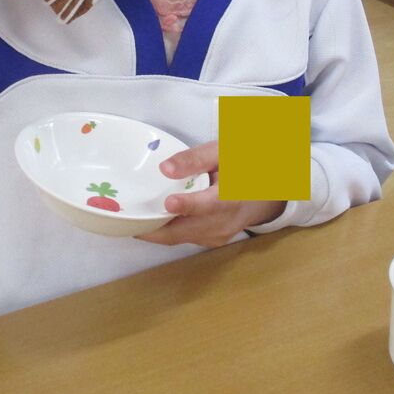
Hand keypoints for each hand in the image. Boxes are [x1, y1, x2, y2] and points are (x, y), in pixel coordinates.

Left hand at [136, 140, 284, 247]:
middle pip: (187, 230)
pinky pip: (184, 238)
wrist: (266, 191)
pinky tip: (151, 221)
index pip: (211, 204)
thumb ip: (196, 158)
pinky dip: (166, 232)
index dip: (189, 206)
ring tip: (132, 220)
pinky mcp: (212, 241)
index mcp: (233, 195)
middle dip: (156, 229)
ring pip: (182, 237)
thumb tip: (165, 168)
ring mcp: (218, 235)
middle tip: (128, 220)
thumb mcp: (223, 152)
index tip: (169, 203)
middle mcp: (226, 221)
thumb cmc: (242, 165)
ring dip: (157, 232)